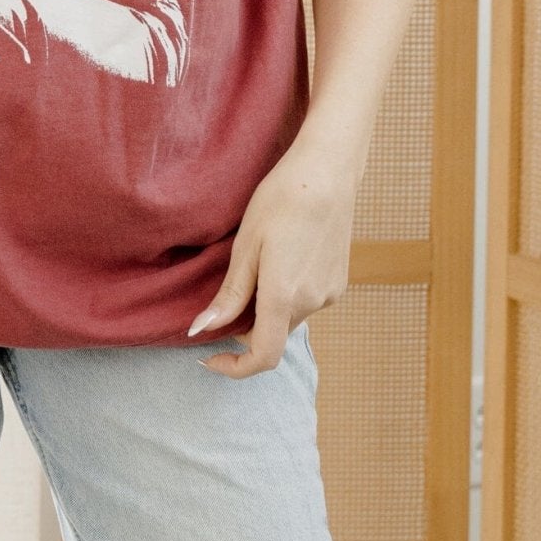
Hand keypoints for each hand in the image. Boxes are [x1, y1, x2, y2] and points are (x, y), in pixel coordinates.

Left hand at [186, 139, 359, 376]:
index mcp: (283, 296)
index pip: (263, 356)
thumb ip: (229, 296)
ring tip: (261, 262)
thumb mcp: (245, 246)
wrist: (327, 172)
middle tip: (230, 291)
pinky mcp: (339, 282)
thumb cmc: (281, 200)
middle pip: (272, 333)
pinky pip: (306, 301)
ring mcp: (329, 293)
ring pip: (289, 317)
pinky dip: (289, 294)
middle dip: (247, 325)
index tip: (211, 357)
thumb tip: (201, 331)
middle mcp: (312, 302)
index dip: (235, 367)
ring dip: (269, 307)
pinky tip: (284, 257)